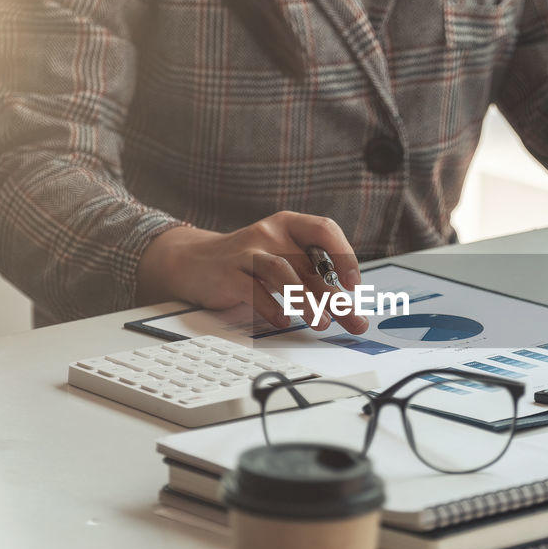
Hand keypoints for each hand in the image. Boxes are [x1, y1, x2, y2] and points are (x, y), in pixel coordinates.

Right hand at [136, 211, 367, 332]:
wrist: (193, 261)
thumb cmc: (248, 263)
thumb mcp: (282, 260)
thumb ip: (310, 277)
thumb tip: (347, 308)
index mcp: (288, 225)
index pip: (324, 230)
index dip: (345, 255)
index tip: (354, 284)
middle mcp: (269, 233)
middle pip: (310, 264)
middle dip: (334, 297)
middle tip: (352, 320)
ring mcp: (247, 252)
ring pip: (283, 273)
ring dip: (306, 300)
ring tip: (321, 322)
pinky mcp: (228, 274)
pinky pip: (253, 289)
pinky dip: (271, 307)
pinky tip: (283, 320)